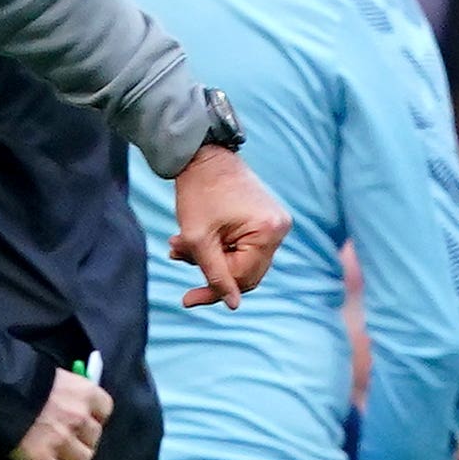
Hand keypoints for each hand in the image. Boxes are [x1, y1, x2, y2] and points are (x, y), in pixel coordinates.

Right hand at [10, 367, 112, 459]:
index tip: (88, 420)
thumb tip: (68, 401)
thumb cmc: (21, 376)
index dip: (96, 417)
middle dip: (86, 442)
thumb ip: (65, 390)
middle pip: (94, 438)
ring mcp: (61, 441)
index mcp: (83, 393)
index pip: (105, 409)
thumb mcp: (52, 375)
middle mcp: (78, 418)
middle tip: (74, 445)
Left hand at [167, 147, 289, 308]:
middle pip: (246, 272)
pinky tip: (193, 238)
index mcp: (268, 231)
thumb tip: (232, 305)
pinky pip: (244, 246)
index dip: (213, 291)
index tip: (187, 299)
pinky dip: (219, 247)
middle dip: (210, 271)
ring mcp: (276, 222)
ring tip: (178, 244)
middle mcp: (280, 228)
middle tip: (179, 258)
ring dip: (210, 258)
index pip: (243, 278)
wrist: (203, 154)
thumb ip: (215, 274)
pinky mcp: (266, 218)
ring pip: (242, 260)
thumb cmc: (198, 193)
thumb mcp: (199, 239)